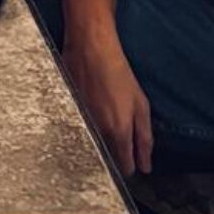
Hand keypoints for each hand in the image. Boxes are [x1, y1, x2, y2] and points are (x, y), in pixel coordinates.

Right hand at [61, 0, 153, 176]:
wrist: (90, 47)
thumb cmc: (117, 71)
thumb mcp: (141, 104)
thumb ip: (145, 137)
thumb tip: (146, 165)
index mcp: (118, 132)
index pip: (124, 167)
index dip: (131, 166)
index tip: (133, 162)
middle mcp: (97, 132)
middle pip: (106, 158)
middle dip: (114, 156)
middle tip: (120, 139)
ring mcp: (80, 123)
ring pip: (91, 146)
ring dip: (99, 141)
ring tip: (104, 120)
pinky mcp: (67, 113)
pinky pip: (78, 131)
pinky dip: (85, 127)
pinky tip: (90, 110)